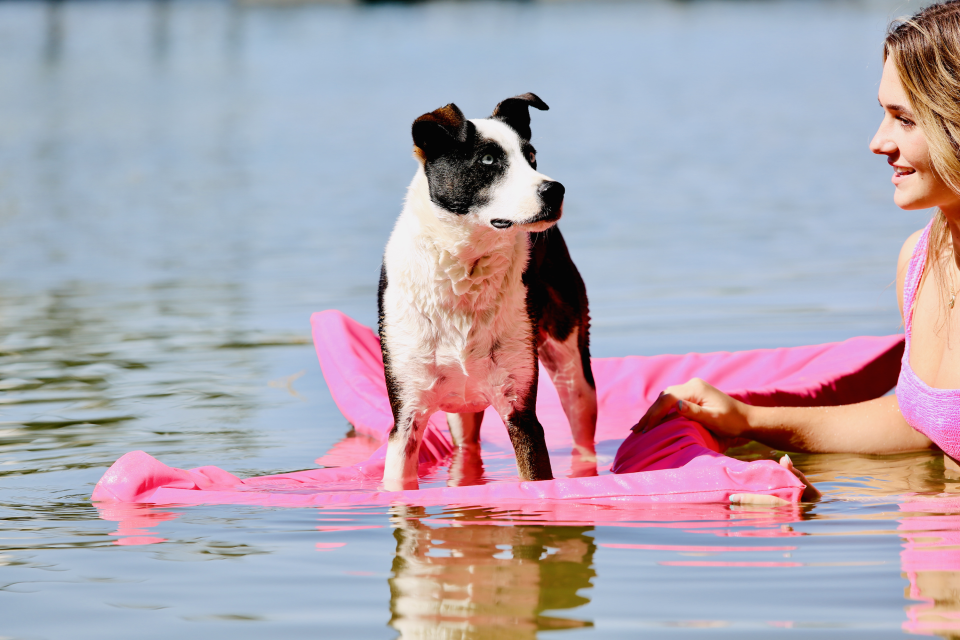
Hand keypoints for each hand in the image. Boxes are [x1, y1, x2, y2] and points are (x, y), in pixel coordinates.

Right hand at [631, 377, 750, 437]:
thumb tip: (676, 405)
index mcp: (695, 389)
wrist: (746, 419)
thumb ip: (694, 412)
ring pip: (665, 399)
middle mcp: (691, 385)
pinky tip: (652, 420)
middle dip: (649, 414)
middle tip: (635, 430)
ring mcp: (691, 389)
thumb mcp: (714, 419)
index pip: (668, 399)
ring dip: (653, 412)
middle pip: (663, 398)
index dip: (654, 414)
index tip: (645, 429)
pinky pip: (671, 402)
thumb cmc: (732, 422)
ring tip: (640, 427)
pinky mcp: (692, 396)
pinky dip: (660, 411)